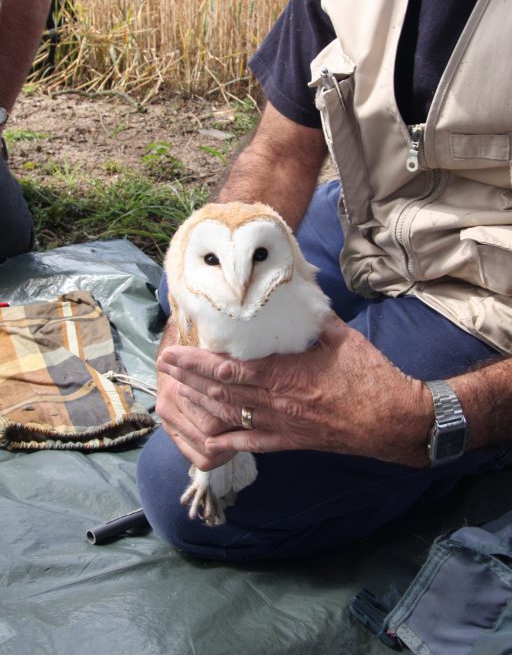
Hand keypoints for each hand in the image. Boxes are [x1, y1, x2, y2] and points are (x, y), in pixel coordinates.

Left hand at [158, 313, 432, 467]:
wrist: (393, 422)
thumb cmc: (371, 377)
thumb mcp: (341, 337)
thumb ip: (313, 315)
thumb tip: (295, 288)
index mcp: (287, 376)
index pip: (230, 370)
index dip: (197, 363)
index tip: (175, 351)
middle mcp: (276, 405)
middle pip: (219, 394)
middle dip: (187, 379)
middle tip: (163, 366)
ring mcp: (279, 427)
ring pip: (227, 418)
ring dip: (197, 405)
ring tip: (173, 391)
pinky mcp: (287, 443)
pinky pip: (246, 444)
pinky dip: (221, 441)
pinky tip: (201, 439)